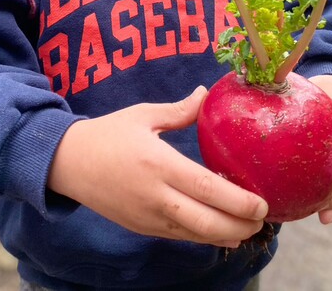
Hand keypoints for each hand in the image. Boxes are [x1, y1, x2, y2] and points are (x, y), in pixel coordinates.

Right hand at [48, 87, 267, 246]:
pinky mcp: (142, 227)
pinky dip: (204, 237)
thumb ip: (179, 110)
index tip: (263, 203)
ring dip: (226, 235)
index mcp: (158, 163)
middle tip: (263, 219)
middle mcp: (155, 196)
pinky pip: (180, 237)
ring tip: (249, 227)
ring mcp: (148, 217)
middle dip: (240, 226)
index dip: (239, 202)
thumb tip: (206, 94)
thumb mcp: (143, 115)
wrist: (68, 163)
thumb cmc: (107, 134)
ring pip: (195, 236)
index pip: (207, 189)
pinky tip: (220, 231)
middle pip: (207, 223)